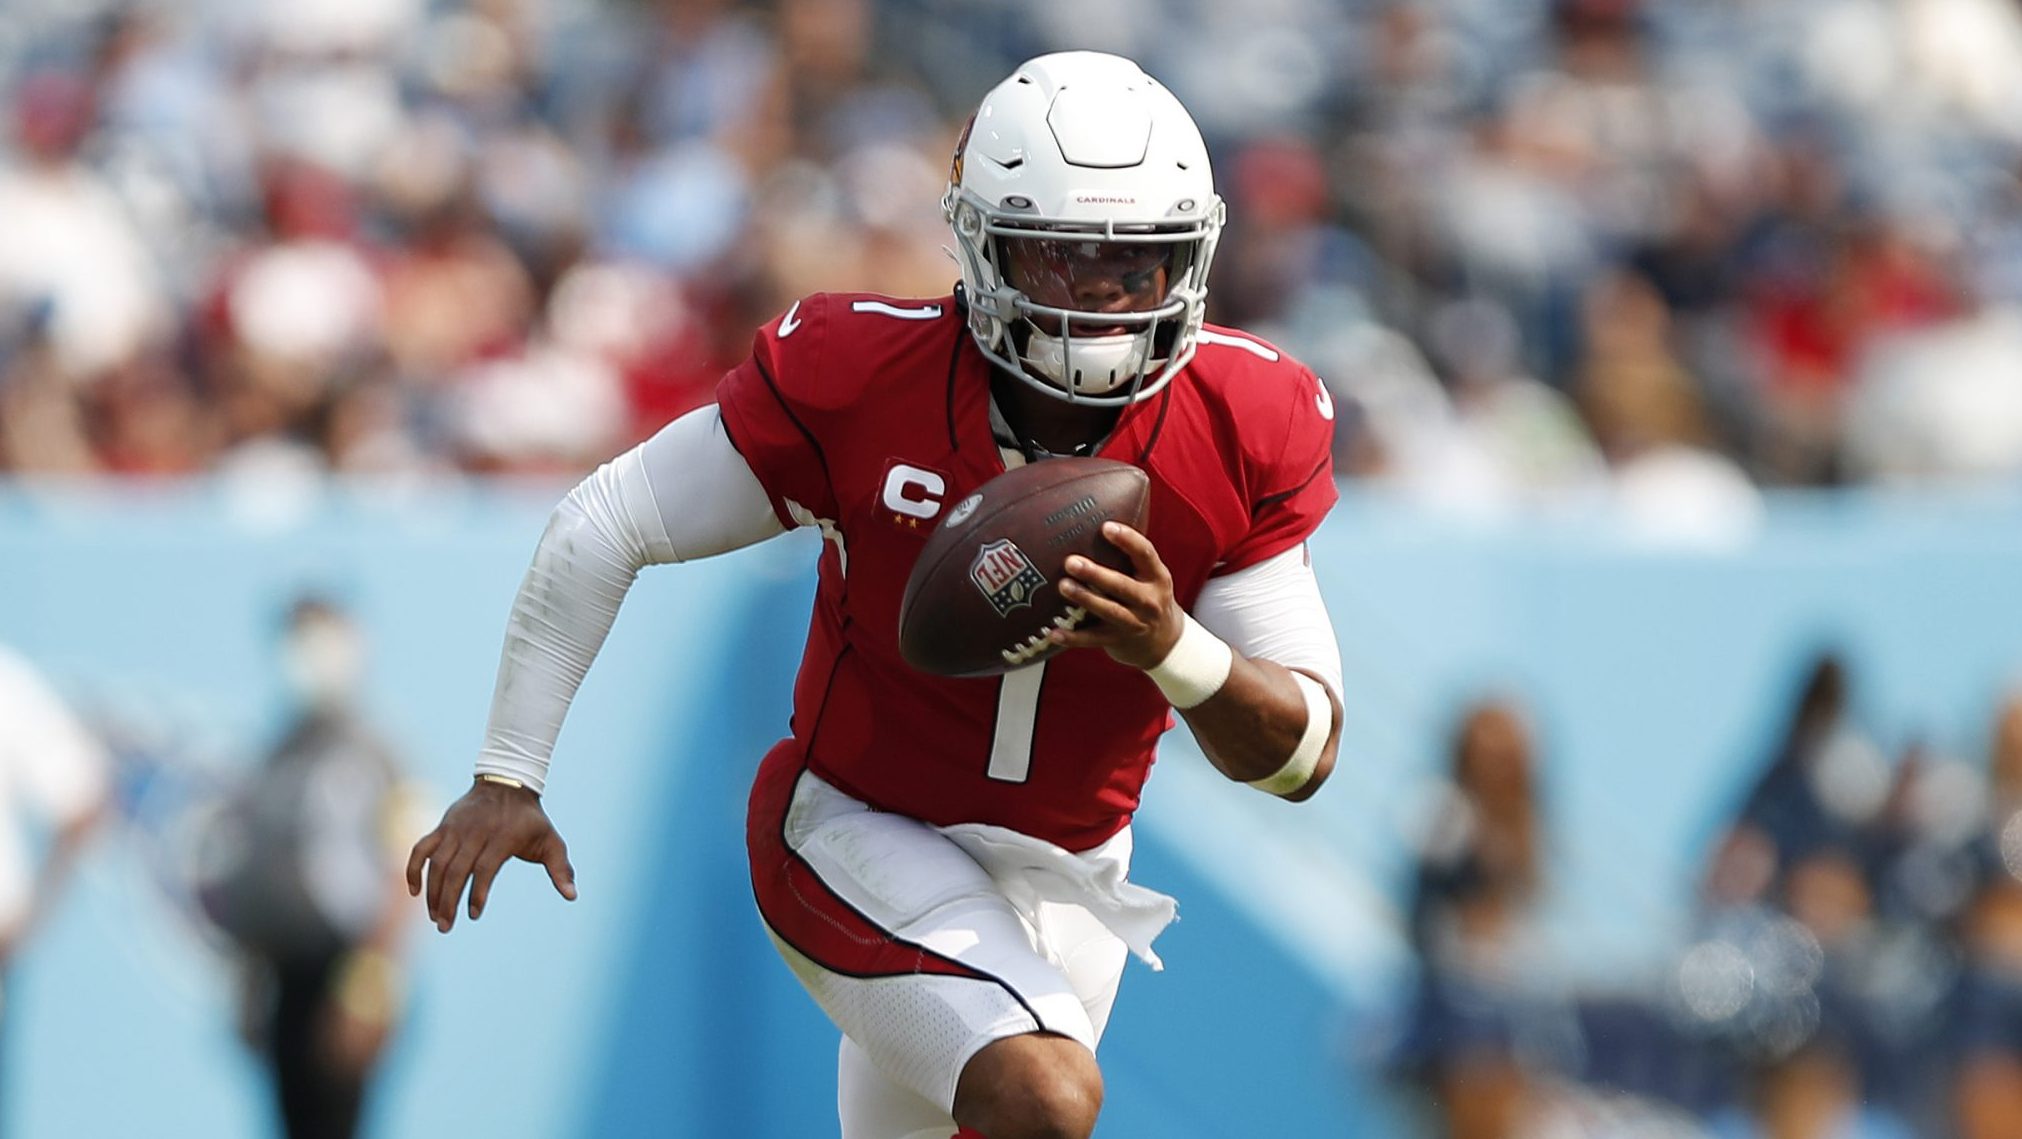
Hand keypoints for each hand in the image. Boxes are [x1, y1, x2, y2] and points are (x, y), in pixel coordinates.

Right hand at [406, 779, 575, 932]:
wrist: (507, 783)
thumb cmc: (531, 820)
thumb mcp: (551, 841)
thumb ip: (561, 869)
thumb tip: (572, 896)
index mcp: (502, 837)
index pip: (485, 868)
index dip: (478, 892)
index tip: (474, 915)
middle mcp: (475, 833)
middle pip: (456, 869)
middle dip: (448, 901)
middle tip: (445, 927)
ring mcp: (455, 829)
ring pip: (437, 863)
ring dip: (433, 892)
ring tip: (434, 917)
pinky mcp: (442, 827)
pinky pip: (421, 848)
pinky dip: (414, 868)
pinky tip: (414, 891)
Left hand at [1051, 522, 1183, 669]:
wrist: (1164, 642)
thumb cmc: (1147, 597)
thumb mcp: (1149, 577)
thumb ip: (1128, 558)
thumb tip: (1091, 525)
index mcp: (1157, 577)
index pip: (1145, 554)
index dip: (1127, 540)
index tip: (1106, 527)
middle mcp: (1149, 600)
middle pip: (1122, 586)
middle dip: (1096, 574)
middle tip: (1071, 562)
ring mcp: (1134, 623)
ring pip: (1108, 611)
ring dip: (1085, 599)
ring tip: (1064, 586)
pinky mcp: (1117, 641)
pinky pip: (1092, 639)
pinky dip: (1072, 637)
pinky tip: (1053, 632)